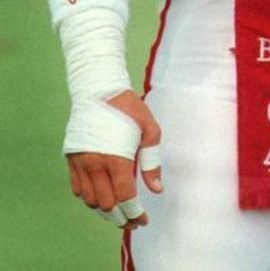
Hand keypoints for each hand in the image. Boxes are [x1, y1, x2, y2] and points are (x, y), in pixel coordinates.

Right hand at [67, 90, 161, 228]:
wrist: (98, 90)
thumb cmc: (128, 108)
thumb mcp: (149, 129)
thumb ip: (151, 161)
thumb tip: (156, 189)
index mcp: (116, 158)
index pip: (125, 198)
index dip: (134, 214)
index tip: (142, 220)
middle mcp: (95, 164)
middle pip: (107, 205)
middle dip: (121, 217)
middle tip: (133, 219)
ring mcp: (81, 163)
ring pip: (90, 201)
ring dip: (105, 211)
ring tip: (118, 211)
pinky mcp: (72, 159)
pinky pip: (78, 189)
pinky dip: (89, 199)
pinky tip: (101, 196)